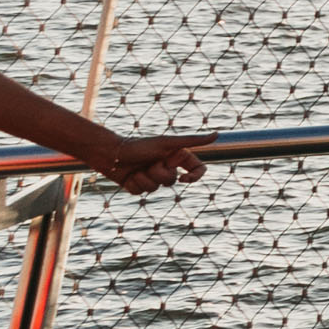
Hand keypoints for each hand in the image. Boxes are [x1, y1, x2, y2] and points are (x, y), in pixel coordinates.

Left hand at [85, 132, 208, 192]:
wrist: (111, 153)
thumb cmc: (139, 145)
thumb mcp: (167, 143)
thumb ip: (192, 141)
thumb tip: (217, 134)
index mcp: (176, 157)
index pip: (197, 169)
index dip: (194, 177)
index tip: (183, 178)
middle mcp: (167, 167)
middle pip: (172, 181)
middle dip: (158, 174)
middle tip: (148, 163)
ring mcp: (152, 178)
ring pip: (155, 189)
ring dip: (144, 179)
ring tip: (135, 168)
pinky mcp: (139, 186)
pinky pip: (141, 193)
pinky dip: (134, 185)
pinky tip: (128, 176)